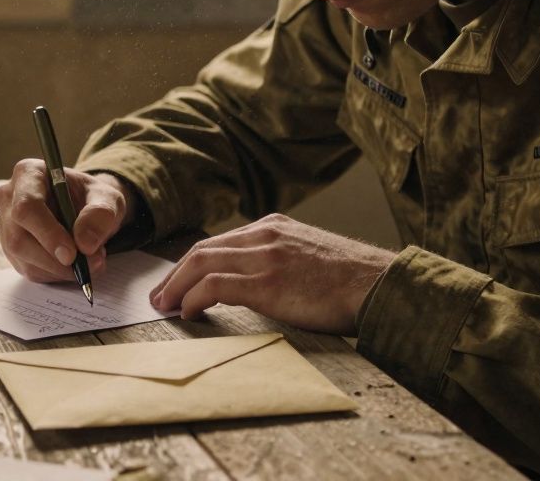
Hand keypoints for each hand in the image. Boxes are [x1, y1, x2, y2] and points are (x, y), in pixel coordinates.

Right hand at [0, 160, 133, 282]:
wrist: (85, 208)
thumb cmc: (92, 197)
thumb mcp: (107, 197)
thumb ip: (101, 214)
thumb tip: (85, 244)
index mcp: (28, 174)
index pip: (26, 207)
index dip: (48, 233)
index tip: (72, 254)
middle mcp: (8, 198)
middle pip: (19, 238)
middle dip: (56, 259)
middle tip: (91, 263)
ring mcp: (6, 225)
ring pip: (23, 258)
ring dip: (60, 269)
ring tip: (91, 261)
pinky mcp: (11, 249)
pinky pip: (30, 270)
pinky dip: (57, 274)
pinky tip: (75, 265)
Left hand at [149, 214, 396, 334]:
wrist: (379, 285)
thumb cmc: (352, 281)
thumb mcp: (310, 255)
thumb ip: (282, 258)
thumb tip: (258, 284)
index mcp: (275, 226)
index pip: (220, 242)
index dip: (192, 263)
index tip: (178, 281)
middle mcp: (265, 235)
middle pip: (203, 250)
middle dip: (174, 274)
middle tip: (159, 296)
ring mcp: (265, 256)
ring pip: (202, 264)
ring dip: (176, 287)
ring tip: (165, 307)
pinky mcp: (267, 282)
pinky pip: (214, 286)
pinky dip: (194, 298)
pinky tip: (190, 313)